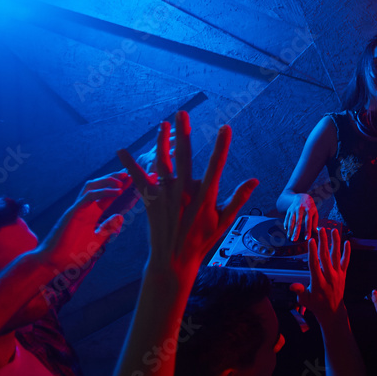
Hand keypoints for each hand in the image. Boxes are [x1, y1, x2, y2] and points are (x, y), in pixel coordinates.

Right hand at [35, 174, 129, 271]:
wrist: (53, 262)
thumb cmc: (72, 252)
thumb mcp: (96, 240)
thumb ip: (107, 228)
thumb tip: (120, 217)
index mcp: (90, 214)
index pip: (105, 195)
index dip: (117, 187)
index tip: (130, 181)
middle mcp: (84, 208)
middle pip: (97, 185)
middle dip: (112, 178)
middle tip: (127, 174)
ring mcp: (77, 208)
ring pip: (91, 186)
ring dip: (107, 180)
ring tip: (122, 181)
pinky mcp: (72, 212)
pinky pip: (88, 197)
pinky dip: (103, 192)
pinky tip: (116, 192)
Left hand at [118, 111, 257, 280]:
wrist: (174, 261)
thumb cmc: (202, 241)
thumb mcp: (224, 222)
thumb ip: (239, 199)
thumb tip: (255, 180)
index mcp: (205, 197)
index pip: (215, 166)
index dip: (221, 146)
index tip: (225, 127)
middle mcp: (184, 194)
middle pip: (183, 157)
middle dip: (183, 133)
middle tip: (182, 113)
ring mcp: (166, 197)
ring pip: (162, 163)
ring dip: (161, 142)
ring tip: (163, 124)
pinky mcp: (151, 203)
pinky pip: (139, 180)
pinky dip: (130, 165)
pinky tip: (121, 150)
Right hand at [283, 193, 317, 240]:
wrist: (301, 196)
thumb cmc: (310, 207)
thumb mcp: (315, 212)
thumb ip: (315, 222)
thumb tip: (316, 232)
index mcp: (309, 210)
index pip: (308, 222)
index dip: (307, 230)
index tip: (306, 238)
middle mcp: (300, 209)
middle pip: (298, 222)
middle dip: (296, 231)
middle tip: (294, 240)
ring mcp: (293, 209)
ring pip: (291, 220)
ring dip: (290, 229)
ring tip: (289, 237)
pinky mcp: (289, 210)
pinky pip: (286, 218)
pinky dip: (286, 224)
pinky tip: (286, 231)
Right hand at [290, 227, 349, 325]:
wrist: (332, 310)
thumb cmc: (316, 304)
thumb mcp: (304, 300)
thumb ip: (299, 291)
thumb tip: (292, 286)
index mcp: (318, 282)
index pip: (314, 264)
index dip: (312, 251)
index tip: (311, 240)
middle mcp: (329, 277)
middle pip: (326, 257)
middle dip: (323, 242)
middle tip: (321, 229)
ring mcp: (337, 275)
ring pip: (336, 256)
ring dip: (335, 242)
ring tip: (333, 230)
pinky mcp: (343, 275)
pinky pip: (346, 262)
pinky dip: (347, 252)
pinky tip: (347, 242)